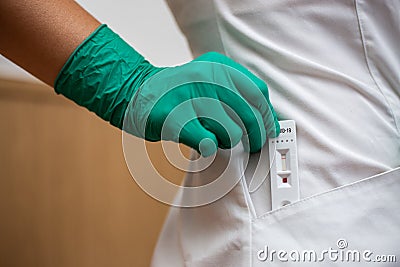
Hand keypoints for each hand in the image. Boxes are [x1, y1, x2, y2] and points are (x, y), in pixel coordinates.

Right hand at [55, 26, 278, 156]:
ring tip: (214, 138)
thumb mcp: (207, 78)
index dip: (268, 116)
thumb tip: (264, 120)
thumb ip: (234, 92)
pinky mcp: (175, 119)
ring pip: (232, 133)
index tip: (269, 130)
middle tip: (253, 146)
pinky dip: (210, 149)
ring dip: (227, 142)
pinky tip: (203, 144)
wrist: (134, 91)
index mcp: (218, 66)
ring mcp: (190, 97)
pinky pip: (208, 143)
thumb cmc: (176, 92)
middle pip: (249, 114)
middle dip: (256, 136)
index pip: (258, 92)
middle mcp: (207, 78)